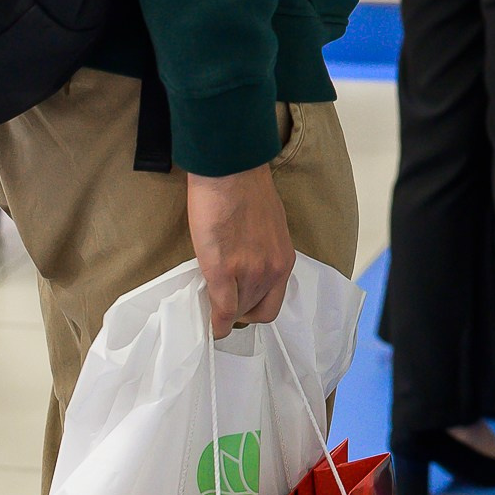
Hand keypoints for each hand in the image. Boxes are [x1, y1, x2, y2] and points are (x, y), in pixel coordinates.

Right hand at [188, 166, 294, 338]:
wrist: (231, 171)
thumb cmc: (247, 190)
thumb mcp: (268, 227)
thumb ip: (262, 252)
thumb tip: (247, 266)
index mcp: (284, 258)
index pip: (272, 302)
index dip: (253, 307)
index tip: (239, 304)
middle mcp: (273, 270)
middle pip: (255, 310)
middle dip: (238, 310)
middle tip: (221, 301)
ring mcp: (250, 272)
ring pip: (238, 312)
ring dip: (225, 312)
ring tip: (211, 300)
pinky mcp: (224, 270)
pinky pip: (222, 309)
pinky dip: (216, 322)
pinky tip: (209, 323)